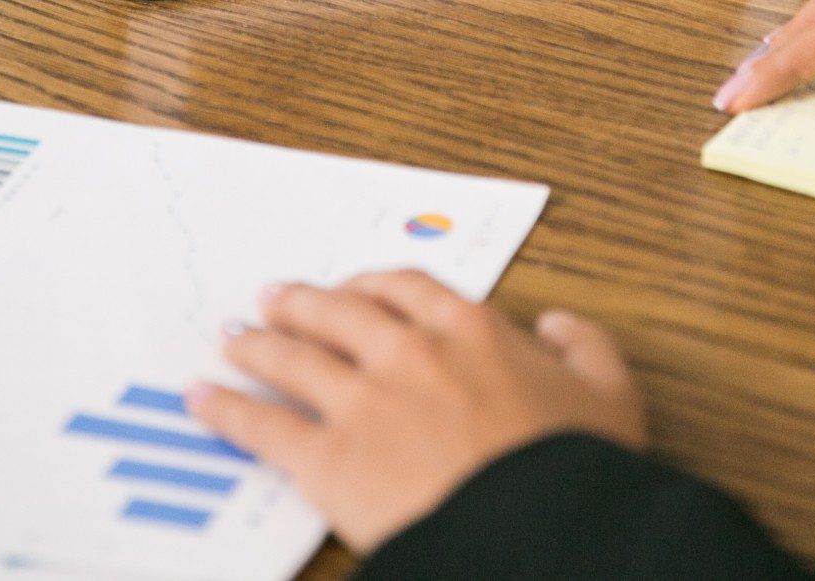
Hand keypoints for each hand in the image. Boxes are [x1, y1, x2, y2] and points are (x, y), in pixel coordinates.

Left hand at [186, 272, 645, 553]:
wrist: (530, 529)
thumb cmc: (572, 466)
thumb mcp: (611, 394)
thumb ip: (588, 345)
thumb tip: (561, 323)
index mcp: (471, 329)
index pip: (407, 288)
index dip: (373, 284)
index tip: (356, 287)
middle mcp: (407, 351)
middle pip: (339, 311)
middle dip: (302, 302)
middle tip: (275, 297)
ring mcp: (362, 401)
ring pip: (293, 357)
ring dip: (257, 343)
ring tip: (233, 337)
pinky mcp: (327, 458)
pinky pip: (262, 424)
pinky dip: (225, 407)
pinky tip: (202, 398)